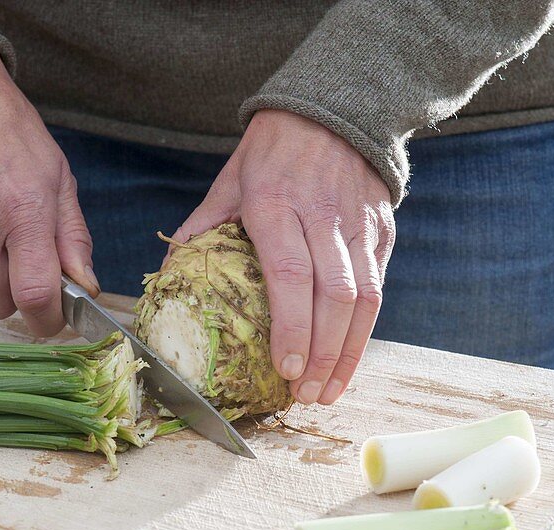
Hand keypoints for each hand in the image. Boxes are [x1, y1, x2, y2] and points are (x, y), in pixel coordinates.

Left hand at [174, 110, 394, 404]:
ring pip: (364, 298)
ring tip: (328, 392)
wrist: (335, 109)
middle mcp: (322, 216)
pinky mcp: (382, 231)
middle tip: (304, 396)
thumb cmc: (272, 151)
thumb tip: (171, 271)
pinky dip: (365, 331)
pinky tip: (347, 361)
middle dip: (322, 354)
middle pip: (333, 295)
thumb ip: (204, 227)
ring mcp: (359, 225)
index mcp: (276, 203)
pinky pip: (379, 288)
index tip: (284, 368)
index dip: (291, 325)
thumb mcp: (230, 180)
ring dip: (348, 352)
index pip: (289, 273)